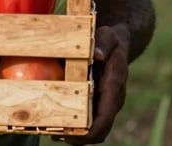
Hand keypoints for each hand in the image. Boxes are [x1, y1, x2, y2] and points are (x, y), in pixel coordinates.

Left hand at [66, 24, 128, 144]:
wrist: (118, 43)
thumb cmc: (111, 39)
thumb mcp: (108, 36)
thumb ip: (103, 44)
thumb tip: (97, 55)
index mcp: (115, 87)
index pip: (106, 116)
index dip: (92, 131)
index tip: (75, 137)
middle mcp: (112, 100)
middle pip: (100, 130)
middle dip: (80, 137)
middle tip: (56, 135)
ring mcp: (105, 102)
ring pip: (94, 128)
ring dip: (76, 134)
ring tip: (53, 133)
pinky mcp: (97, 101)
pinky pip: (88, 118)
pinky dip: (74, 123)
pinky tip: (56, 122)